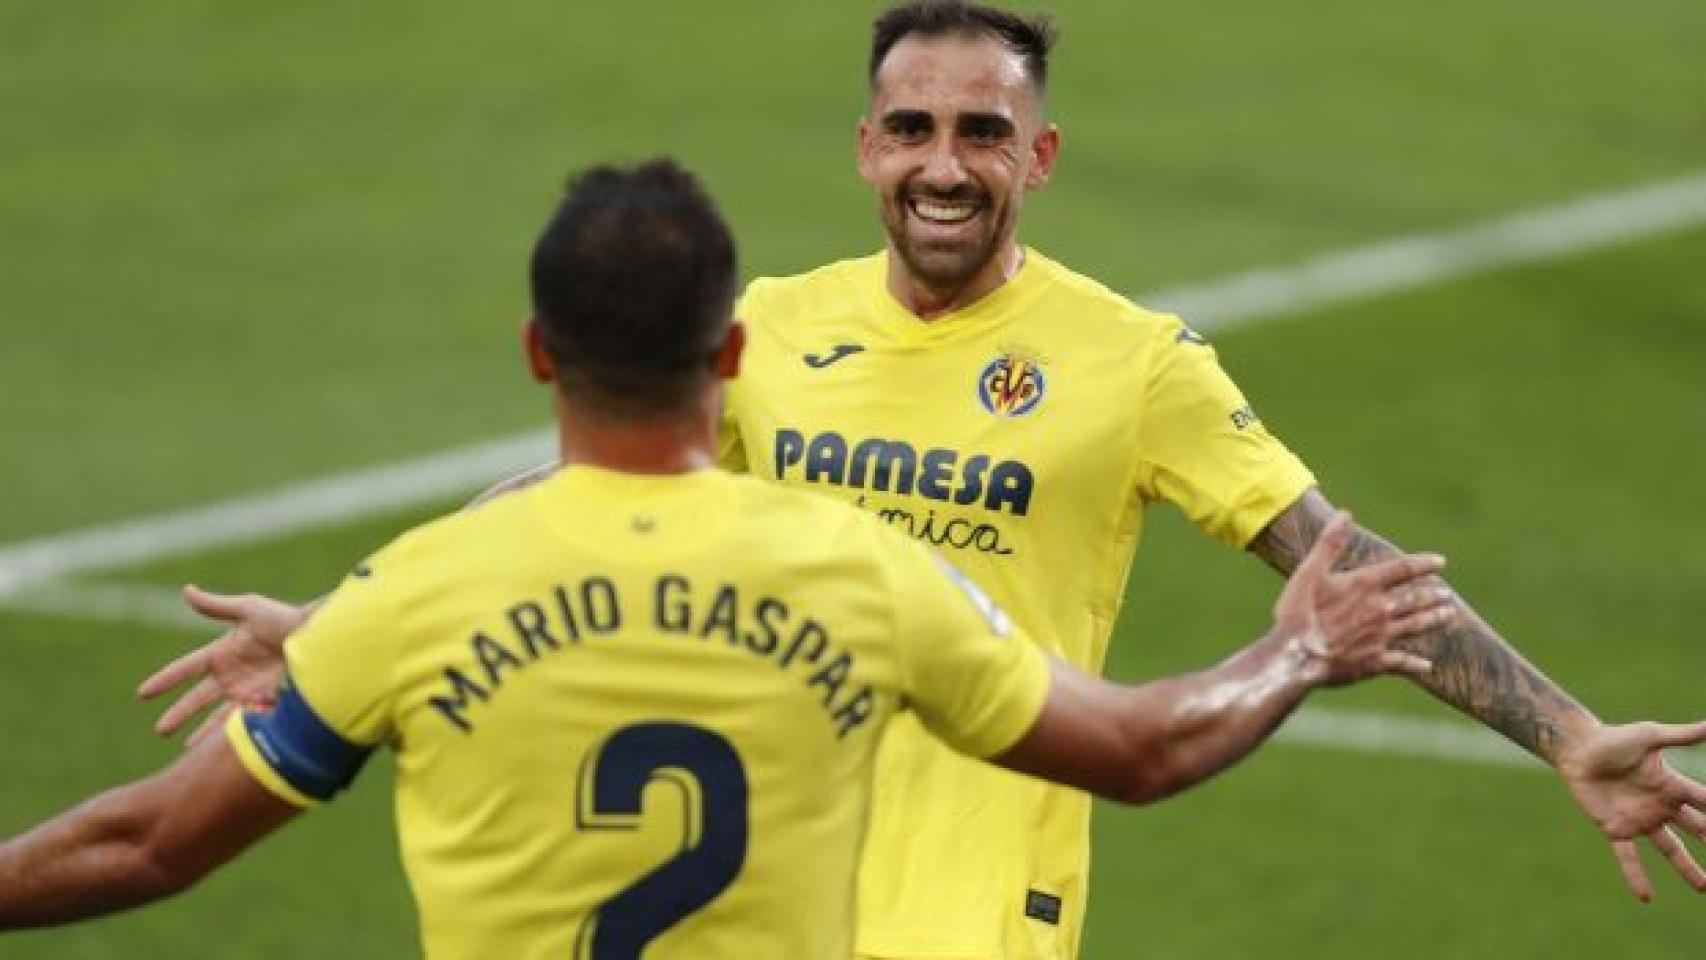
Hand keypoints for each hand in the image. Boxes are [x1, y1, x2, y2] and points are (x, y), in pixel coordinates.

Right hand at [135, 585, 309, 746]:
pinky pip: (245, 722)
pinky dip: (233, 734)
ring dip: (202, 732)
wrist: (318, 637)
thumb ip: (217, 606)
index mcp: (222, 653)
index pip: (186, 668)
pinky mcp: (265, 702)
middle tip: (159, 730)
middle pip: (197, 699)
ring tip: (187, 749)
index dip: (165, 680)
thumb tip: (186, 590)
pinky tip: (222, 749)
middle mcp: (231, 675)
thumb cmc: (285, 618)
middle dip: (179, 714)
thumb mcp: (249, 610)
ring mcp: (247, 690)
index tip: (142, 693)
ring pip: (218, 716)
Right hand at [1273, 511, 1454, 686]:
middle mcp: (1379, 609)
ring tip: (1448, 615)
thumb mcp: (1309, 571)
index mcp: (1364, 585)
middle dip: (1431, 595)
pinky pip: (1401, 663)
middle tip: (1446, 594)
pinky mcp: (1374, 662)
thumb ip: (1329, 543)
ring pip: (1415, 626)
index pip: (1402, 569)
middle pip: (1414, 599)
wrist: (1296, 656)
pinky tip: (1427, 666)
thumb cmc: (1298, 612)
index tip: (1440, 561)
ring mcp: (1380, 637)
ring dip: (1432, 620)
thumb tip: (1346, 514)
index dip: (1422, 564)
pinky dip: (1415, 664)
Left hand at [1557, 720, 1705, 900]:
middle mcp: (1661, 806)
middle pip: (1695, 829)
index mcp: (1673, 785)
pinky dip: (1635, 875)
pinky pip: (1628, 856)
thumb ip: (1682, 735)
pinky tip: (1645, 897)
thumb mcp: (1651, 736)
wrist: (1578, 748)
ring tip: (1703, 887)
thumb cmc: (1615, 739)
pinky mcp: (1615, 828)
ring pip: (1669, 849)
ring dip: (1686, 868)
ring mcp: (1640, 819)